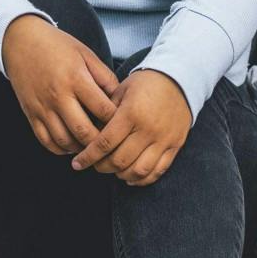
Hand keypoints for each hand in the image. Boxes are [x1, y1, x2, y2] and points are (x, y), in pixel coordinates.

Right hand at [2, 14, 119, 153]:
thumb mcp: (86, 54)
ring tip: (93, 146)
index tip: (124, 123)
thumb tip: (120, 99)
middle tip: (111, 143)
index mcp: (76, 79)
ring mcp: (43, 107)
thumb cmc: (57, 46)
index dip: (117, 120)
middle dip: (100, 143)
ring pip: (65, 141)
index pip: (103, 110)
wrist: (20, 41)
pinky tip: (72, 145)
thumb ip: (105, 77)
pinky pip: (46, 141)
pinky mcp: (31, 114)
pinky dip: (61, 148)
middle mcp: (58, 96)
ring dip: (81, 149)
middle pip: (84, 132)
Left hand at [72, 69, 193, 185]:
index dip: (88, 157)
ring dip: (121, 175)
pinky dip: (143, 179)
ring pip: (139, 170)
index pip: (104, 143)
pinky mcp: (175, 145)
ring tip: (113, 170)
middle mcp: (148, 129)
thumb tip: (89, 137)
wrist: (179, 79)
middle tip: (95, 165)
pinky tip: (131, 177)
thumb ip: (105, 113)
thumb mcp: (121, 90)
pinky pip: (159, 170)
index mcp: (131, 113)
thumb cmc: (146, 83)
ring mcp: (163, 139)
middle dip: (102, 167)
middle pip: (120, 160)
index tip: (76, 164)